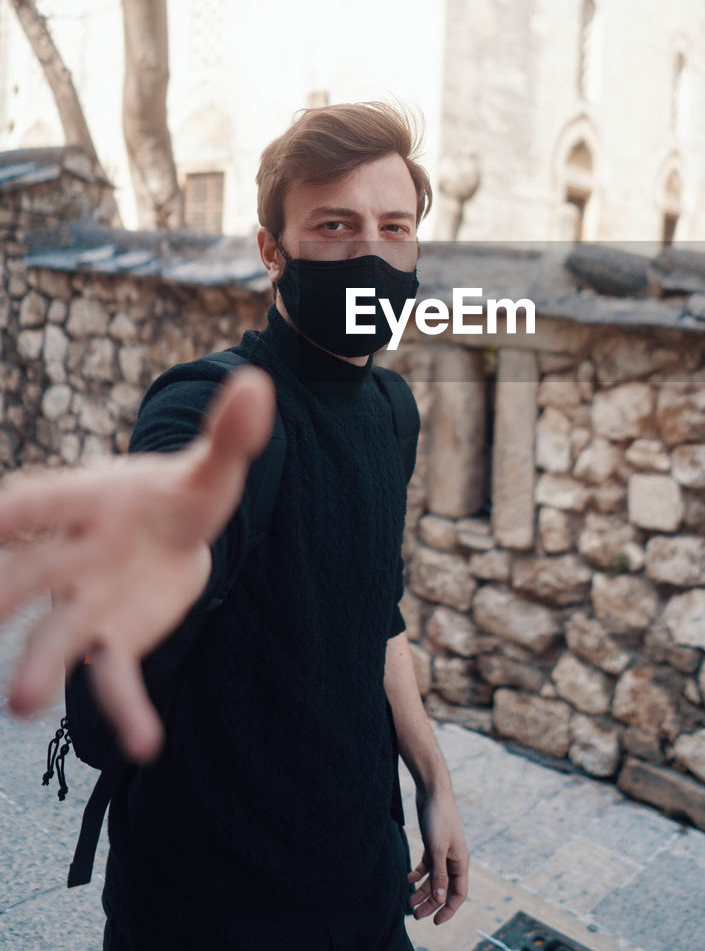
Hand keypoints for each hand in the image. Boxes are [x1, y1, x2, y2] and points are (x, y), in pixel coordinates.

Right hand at [0, 366, 274, 762]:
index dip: (10, 514)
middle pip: (28, 574)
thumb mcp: (213, 466)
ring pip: (55, 635)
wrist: (181, 532)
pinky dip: (126, 709)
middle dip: (2, 594)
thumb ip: (230, 434)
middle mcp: (73, 553)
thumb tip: (257, 383)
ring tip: (21, 704)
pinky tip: (146, 742)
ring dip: (37, 667)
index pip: (37, 503)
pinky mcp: (117, 639)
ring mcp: (88, 600)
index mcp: (86, 500)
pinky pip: (114, 677)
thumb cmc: (180, 492)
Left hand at [408, 785, 468, 924]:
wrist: (433, 790)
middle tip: (415, 915)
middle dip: (431, 903)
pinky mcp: (432, 843)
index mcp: (461, 861)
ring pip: (434, 878)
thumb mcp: (437, 847)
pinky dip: (417, 874)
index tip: (435, 922)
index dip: (448, 909)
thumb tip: (440, 899)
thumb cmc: (439, 817)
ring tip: (408, 901)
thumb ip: (439, 873)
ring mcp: (443, 851)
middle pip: (444, 888)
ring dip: (422, 891)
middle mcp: (453, 859)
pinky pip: (426, 866)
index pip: (458, 893)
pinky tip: (407, 879)